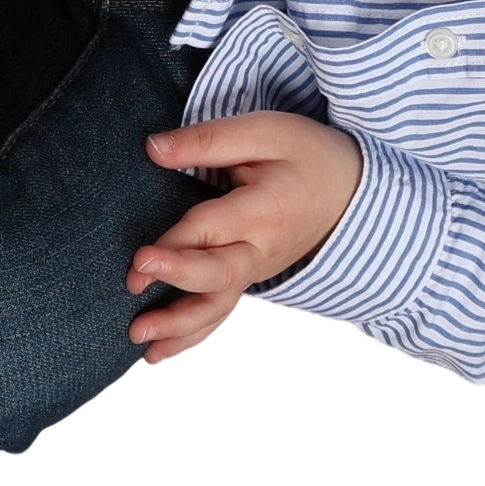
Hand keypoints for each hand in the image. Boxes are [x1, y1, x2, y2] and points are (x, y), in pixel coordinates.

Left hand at [126, 110, 363, 365]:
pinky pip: (221, 312)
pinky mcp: (249, 278)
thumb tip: (153, 148)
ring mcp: (257, 270)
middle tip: (133, 287)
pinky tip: (159, 354)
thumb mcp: (265, 131)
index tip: (139, 259)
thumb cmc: (306, 155)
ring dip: (179, 326)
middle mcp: (262, 249)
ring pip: (219, 305)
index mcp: (265, 210)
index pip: (213, 230)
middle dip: (175, 283)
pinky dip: (191, 336)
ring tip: (140, 340)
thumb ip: (208, 141)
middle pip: (218, 275)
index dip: (175, 245)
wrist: (352, 191)